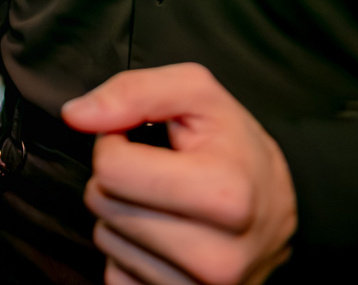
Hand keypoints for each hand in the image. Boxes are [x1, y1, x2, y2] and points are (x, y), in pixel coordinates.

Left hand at [62, 63, 295, 284]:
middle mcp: (216, 256)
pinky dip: (129, 252)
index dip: (116, 143)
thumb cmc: (235, 147)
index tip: (143, 143)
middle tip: (156, 173)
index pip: (112, 168)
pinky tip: (162, 238)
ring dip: (122, 216)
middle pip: (105, 205)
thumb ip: (133, 92)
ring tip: (164, 203)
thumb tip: (76, 115)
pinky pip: (114, 275)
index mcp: (225, 194)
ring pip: (106, 241)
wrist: (280, 210)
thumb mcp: (197, 94)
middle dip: (118, 180)